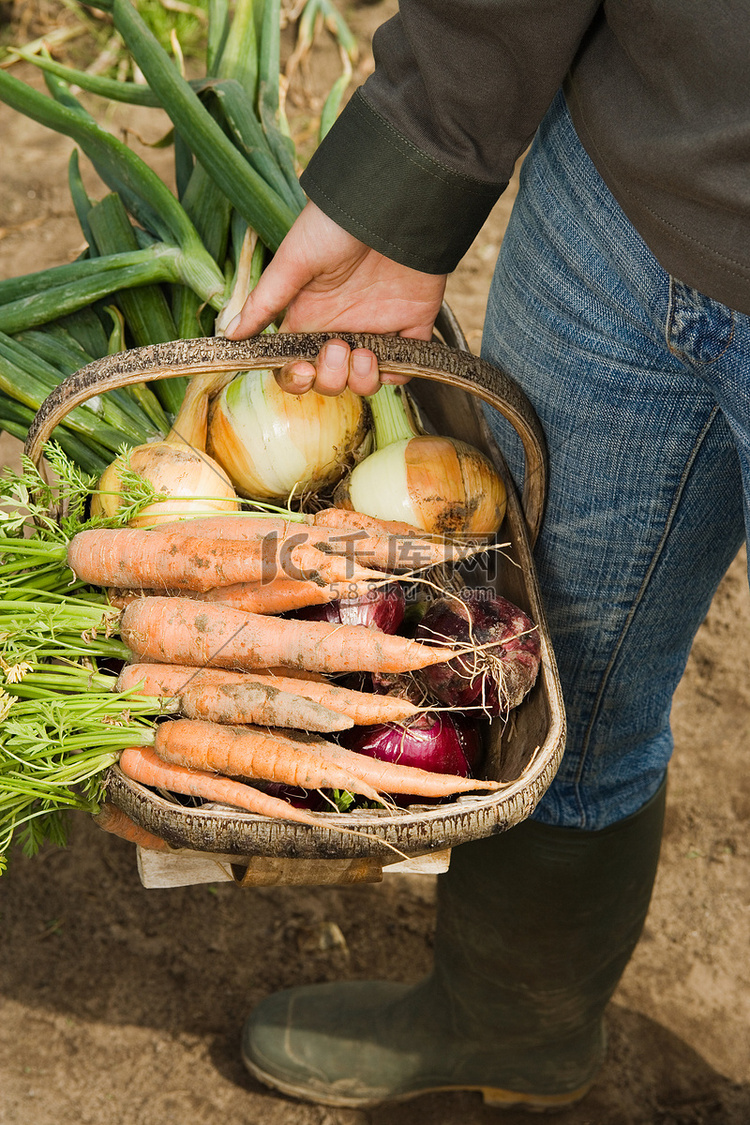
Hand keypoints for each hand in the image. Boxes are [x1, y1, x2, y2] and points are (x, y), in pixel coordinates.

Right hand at [224, 201, 446, 395]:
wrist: (391, 205)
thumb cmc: (336, 225)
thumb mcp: (294, 260)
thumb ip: (266, 302)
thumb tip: (230, 336)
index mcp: (309, 316)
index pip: (294, 363)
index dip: (295, 377)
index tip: (301, 370)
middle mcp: (340, 328)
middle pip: (329, 379)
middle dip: (330, 378)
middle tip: (336, 348)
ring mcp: (376, 330)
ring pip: (363, 381)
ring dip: (360, 380)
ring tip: (363, 353)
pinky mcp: (410, 327)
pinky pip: (403, 370)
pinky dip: (394, 375)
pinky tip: (385, 358)